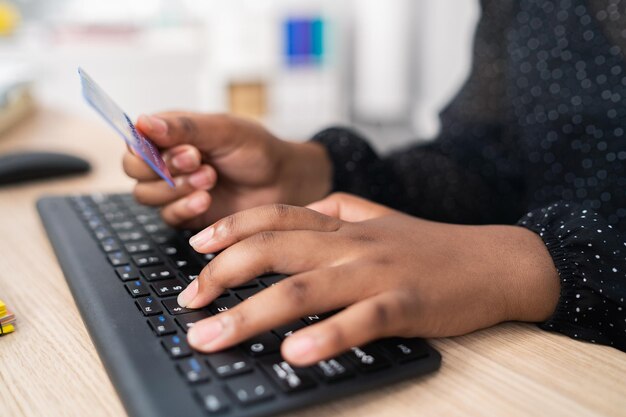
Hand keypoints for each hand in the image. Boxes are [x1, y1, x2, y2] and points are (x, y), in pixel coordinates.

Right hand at [123, 113, 330, 228]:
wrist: (283, 183)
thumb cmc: (257, 150)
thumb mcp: (224, 131)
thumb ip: (184, 127)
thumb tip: (142, 122)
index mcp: (171, 133)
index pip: (135, 140)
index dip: (146, 147)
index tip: (178, 147)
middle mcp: (167, 161)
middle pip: (134, 170)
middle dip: (163, 167)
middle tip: (196, 160)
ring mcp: (175, 189)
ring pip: (146, 195)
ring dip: (176, 187)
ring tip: (210, 178)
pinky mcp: (186, 214)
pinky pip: (167, 216)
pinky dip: (184, 208)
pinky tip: (206, 200)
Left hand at [178, 193, 559, 365]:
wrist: (494, 260)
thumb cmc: (431, 245)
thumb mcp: (380, 218)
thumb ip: (339, 210)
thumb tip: (305, 212)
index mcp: (343, 224)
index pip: (274, 217)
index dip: (230, 230)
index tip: (195, 248)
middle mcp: (352, 243)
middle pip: (274, 251)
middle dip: (222, 275)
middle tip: (188, 303)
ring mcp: (377, 273)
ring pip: (303, 288)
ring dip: (251, 314)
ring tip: (213, 337)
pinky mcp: (405, 305)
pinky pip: (358, 321)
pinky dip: (324, 336)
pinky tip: (293, 353)